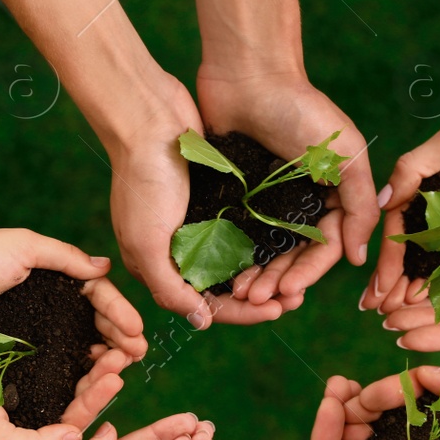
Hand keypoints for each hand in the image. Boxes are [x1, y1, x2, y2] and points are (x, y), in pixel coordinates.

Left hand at [0, 228, 146, 357]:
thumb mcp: (23, 247)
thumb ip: (64, 258)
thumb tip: (106, 268)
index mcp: (51, 274)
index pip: (96, 294)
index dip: (119, 313)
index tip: (137, 333)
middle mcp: (46, 303)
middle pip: (92, 323)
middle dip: (118, 338)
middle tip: (137, 356)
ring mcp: (31, 329)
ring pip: (76, 345)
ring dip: (101, 356)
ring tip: (119, 369)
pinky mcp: (13, 351)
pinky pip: (50, 362)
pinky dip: (72, 370)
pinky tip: (88, 379)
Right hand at [0, 336, 118, 439]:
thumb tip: (74, 437)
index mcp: (28, 435)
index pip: (72, 420)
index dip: (96, 400)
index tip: (116, 377)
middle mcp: (30, 409)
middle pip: (75, 394)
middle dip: (101, 377)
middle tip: (125, 354)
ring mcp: (22, 382)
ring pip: (66, 371)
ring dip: (89, 357)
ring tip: (113, 340)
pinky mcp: (12, 356)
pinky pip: (47, 349)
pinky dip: (67, 341)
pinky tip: (85, 324)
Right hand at [103, 78, 287, 327]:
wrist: (148, 117)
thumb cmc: (142, 179)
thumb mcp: (146, 242)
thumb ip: (169, 288)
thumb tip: (201, 322)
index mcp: (158, 265)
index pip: (205, 305)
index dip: (243, 313)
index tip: (277, 310)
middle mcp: (179, 250)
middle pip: (226, 287)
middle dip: (261, 297)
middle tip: (296, 299)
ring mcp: (198, 224)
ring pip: (238, 262)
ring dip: (266, 272)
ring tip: (297, 277)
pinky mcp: (214, 199)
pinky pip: (243, 231)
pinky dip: (263, 243)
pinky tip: (287, 245)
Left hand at [197, 70, 376, 305]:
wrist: (248, 75)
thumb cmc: (302, 109)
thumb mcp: (344, 155)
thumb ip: (360, 205)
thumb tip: (360, 259)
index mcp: (331, 197)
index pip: (324, 248)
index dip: (307, 274)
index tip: (288, 292)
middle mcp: (300, 204)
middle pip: (291, 257)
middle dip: (277, 282)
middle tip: (256, 299)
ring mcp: (266, 201)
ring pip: (262, 252)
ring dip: (254, 276)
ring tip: (238, 293)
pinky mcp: (235, 194)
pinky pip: (234, 234)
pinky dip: (231, 256)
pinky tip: (221, 274)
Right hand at [362, 113, 439, 315]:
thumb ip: (412, 168)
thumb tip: (383, 202)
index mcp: (427, 192)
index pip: (399, 232)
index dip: (387, 262)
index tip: (377, 290)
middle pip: (413, 258)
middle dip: (394, 286)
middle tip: (380, 314)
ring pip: (437, 270)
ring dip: (418, 295)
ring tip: (403, 319)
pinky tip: (439, 311)